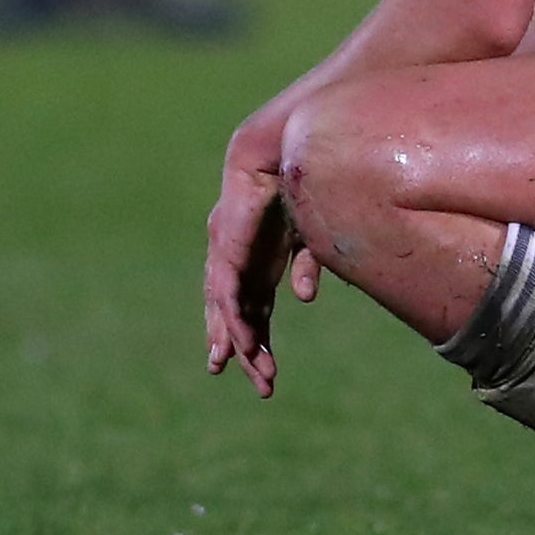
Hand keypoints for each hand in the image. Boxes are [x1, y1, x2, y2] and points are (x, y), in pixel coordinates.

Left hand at [203, 153, 318, 397]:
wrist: (278, 148)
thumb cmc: (297, 182)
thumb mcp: (308, 236)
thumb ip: (306, 266)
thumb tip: (305, 298)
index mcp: (257, 258)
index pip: (253, 306)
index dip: (256, 336)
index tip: (260, 368)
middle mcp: (237, 261)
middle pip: (239, 316)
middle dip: (246, 350)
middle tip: (263, 386)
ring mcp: (227, 257)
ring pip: (231, 313)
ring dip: (245, 345)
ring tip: (262, 375)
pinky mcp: (226, 250)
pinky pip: (230, 296)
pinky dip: (236, 323)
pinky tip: (244, 346)